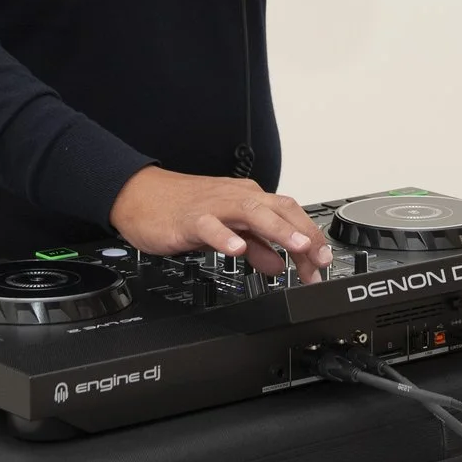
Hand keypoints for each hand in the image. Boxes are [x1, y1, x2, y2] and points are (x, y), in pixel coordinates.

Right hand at [109, 165, 332, 282]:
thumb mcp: (227, 231)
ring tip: (296, 247)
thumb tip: (281, 264)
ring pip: (251, 212)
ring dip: (277, 229)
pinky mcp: (189, 218)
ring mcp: (213, 206)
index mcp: (248, 199)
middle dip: (304, 234)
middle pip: (279, 210)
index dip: (310, 238)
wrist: (139, 196)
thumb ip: (256, 246)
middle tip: (321, 259)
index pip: (289, 214)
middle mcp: (236, 198)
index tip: (322, 263)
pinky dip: (225, 237)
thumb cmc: (183, 210)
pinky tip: (236, 250)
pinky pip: (209, 226)